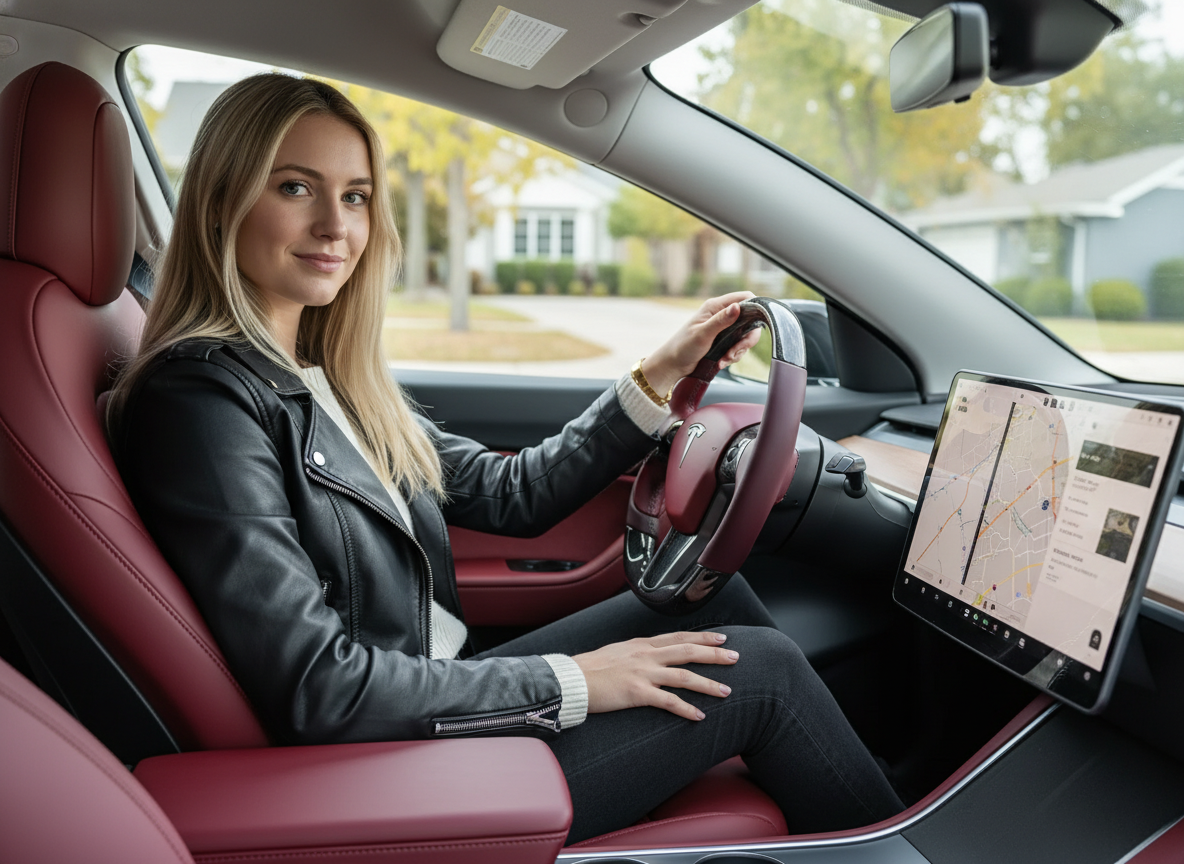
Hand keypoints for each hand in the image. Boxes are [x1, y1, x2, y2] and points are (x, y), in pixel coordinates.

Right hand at [572, 631, 737, 720]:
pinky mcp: (638, 692)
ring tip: (727, 691)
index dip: (702, 637)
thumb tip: (647, 657)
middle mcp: (646, 655)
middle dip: (715, 654)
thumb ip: (635, 653)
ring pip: (685, 676)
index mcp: (642, 644)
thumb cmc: (589, 668)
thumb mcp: (616, 652)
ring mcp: (643, 673)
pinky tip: (700, 716)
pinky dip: (687, 709)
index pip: (679, 637)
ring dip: (708, 684)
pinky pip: (669, 702)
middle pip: (688, 651)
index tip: (721, 637)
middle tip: (735, 657)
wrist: (571, 679)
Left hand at [641, 292, 762, 395]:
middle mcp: (721, 315)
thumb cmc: (682, 347)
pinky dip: (733, 356)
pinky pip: (738, 347)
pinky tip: (722, 362)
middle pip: (749, 320)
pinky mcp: (724, 341)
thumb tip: (737, 307)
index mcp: (715, 307)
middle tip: (735, 351)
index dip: (755, 307)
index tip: (755, 324)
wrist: (673, 365)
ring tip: (724, 360)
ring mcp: (723, 328)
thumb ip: (721, 320)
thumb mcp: (702, 334)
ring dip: (738, 351)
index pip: (744, 297)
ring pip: (744, 336)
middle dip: (746, 339)